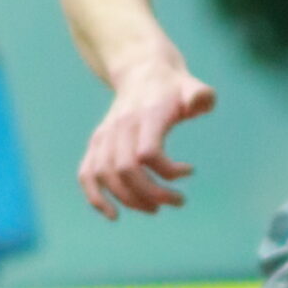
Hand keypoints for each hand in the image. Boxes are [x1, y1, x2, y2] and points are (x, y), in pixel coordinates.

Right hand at [76, 55, 216, 219]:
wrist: (141, 72)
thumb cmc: (173, 87)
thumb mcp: (192, 87)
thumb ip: (200, 95)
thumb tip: (201, 102)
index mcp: (146, 116)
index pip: (148, 153)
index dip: (168, 171)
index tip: (190, 170)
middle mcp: (121, 127)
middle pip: (127, 170)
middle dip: (152, 193)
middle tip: (177, 201)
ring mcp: (105, 136)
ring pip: (106, 176)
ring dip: (129, 199)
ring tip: (154, 209)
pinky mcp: (97, 143)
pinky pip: (86, 174)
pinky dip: (95, 197)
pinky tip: (113, 215)